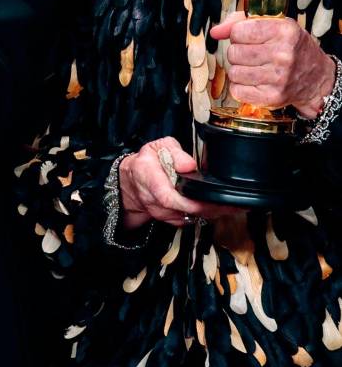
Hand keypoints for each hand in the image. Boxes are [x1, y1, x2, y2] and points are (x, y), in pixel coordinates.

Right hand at [119, 137, 234, 229]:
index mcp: (149, 179)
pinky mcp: (171, 220)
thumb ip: (174, 152)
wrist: (132, 181)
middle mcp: (154, 201)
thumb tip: (189, 165)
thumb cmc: (147, 162)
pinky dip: (206, 214)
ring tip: (231, 204)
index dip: (191, 202)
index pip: (168, 197)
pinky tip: (216, 206)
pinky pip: (191, 220)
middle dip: (211, 208)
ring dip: (212, 212)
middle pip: (185, 211)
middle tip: (235, 204)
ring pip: (191, 217)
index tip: (212, 200)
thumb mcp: (158, 146)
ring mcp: (162, 213)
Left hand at [210, 12, 334, 118]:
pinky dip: (241, 86)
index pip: (238, 31)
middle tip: (253, 54)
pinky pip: (237, 90)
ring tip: (255, 68)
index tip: (249, 37)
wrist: (317, 78)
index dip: (238, 34)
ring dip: (239, 70)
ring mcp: (279, 78)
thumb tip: (215, 32)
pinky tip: (255, 81)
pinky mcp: (273, 97)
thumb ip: (240, 21)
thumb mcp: (274, 24)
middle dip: (238, 52)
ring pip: (233, 72)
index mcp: (284, 32)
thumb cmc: (292, 48)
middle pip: (233, 53)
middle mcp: (283, 55)